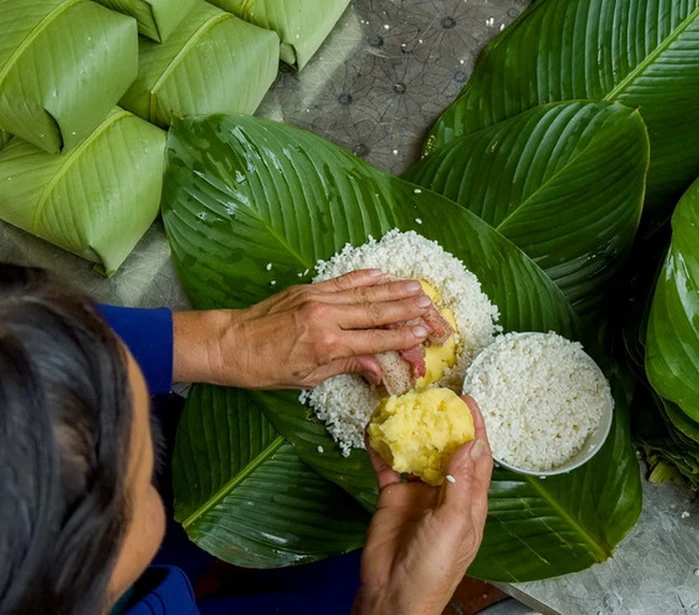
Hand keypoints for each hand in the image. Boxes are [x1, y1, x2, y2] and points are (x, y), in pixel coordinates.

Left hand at [172, 269, 434, 388]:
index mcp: (327, 344)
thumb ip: (346, 366)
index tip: (426, 334)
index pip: (376, 340)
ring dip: (395, 290)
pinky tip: (383, 274)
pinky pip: (343, 281)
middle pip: (377, 312)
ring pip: (365, 293)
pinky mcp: (309, 288)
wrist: (228, 342)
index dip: (404, 338)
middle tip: (433, 310)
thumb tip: (380, 368)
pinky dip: (366, 277)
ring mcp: (318, 298)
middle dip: (409, 311)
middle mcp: (326, 316)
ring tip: (420, 288)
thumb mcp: (307, 378)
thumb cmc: (264, 368)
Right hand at [354, 396, 492, 614]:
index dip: (476, 428)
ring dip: (412, 431)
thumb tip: (470, 443)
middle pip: (448, 449)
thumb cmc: (433, 568)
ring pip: (417, 453)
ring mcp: (418, 493)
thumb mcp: (453, 524)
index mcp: (469, 500)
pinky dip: (381, 448)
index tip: (469, 400)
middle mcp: (446, 492)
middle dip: (442, 423)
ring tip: (405, 405)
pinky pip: (388, 466)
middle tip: (434, 396)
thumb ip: (460, 483)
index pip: (477, 456)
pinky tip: (373, 430)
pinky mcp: (393, 496)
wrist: (393, 595)